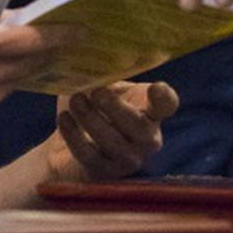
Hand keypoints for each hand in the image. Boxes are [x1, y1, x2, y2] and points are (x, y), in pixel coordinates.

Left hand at [45, 81, 178, 182]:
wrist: (70, 145)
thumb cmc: (94, 108)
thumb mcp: (105, 88)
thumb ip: (107, 75)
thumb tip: (98, 59)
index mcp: (152, 112)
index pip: (167, 105)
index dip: (164, 98)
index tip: (155, 89)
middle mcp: (147, 139)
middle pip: (139, 127)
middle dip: (115, 107)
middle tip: (95, 91)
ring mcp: (128, 159)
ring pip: (112, 142)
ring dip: (91, 118)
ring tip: (75, 100)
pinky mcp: (104, 173)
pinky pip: (89, 155)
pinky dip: (74, 135)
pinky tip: (64, 118)